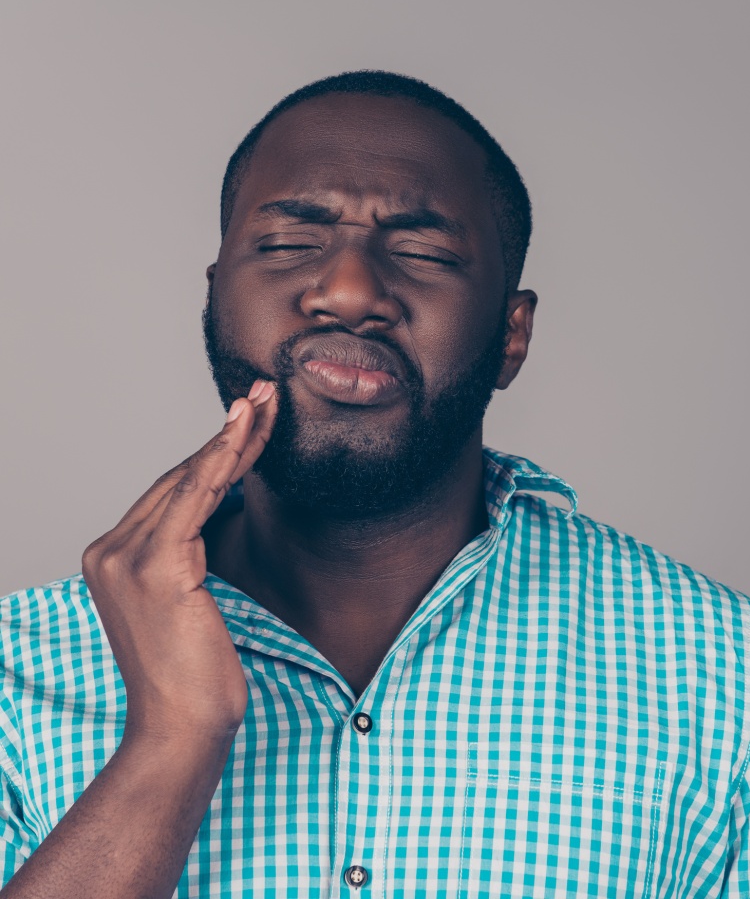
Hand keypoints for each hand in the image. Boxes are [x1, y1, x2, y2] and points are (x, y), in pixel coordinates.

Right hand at [81, 380, 277, 745]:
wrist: (182, 728)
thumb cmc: (195, 673)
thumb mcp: (189, 601)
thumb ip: (189, 552)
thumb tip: (221, 506)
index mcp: (114, 557)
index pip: (172, 491)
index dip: (214, 453)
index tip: (249, 420)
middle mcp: (109, 550)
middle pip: (180, 476)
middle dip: (229, 434)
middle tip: (265, 396)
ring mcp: (125, 556)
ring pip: (190, 479)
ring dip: (233, 435)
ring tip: (265, 400)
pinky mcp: (154, 566)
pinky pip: (196, 497)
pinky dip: (223, 458)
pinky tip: (245, 429)